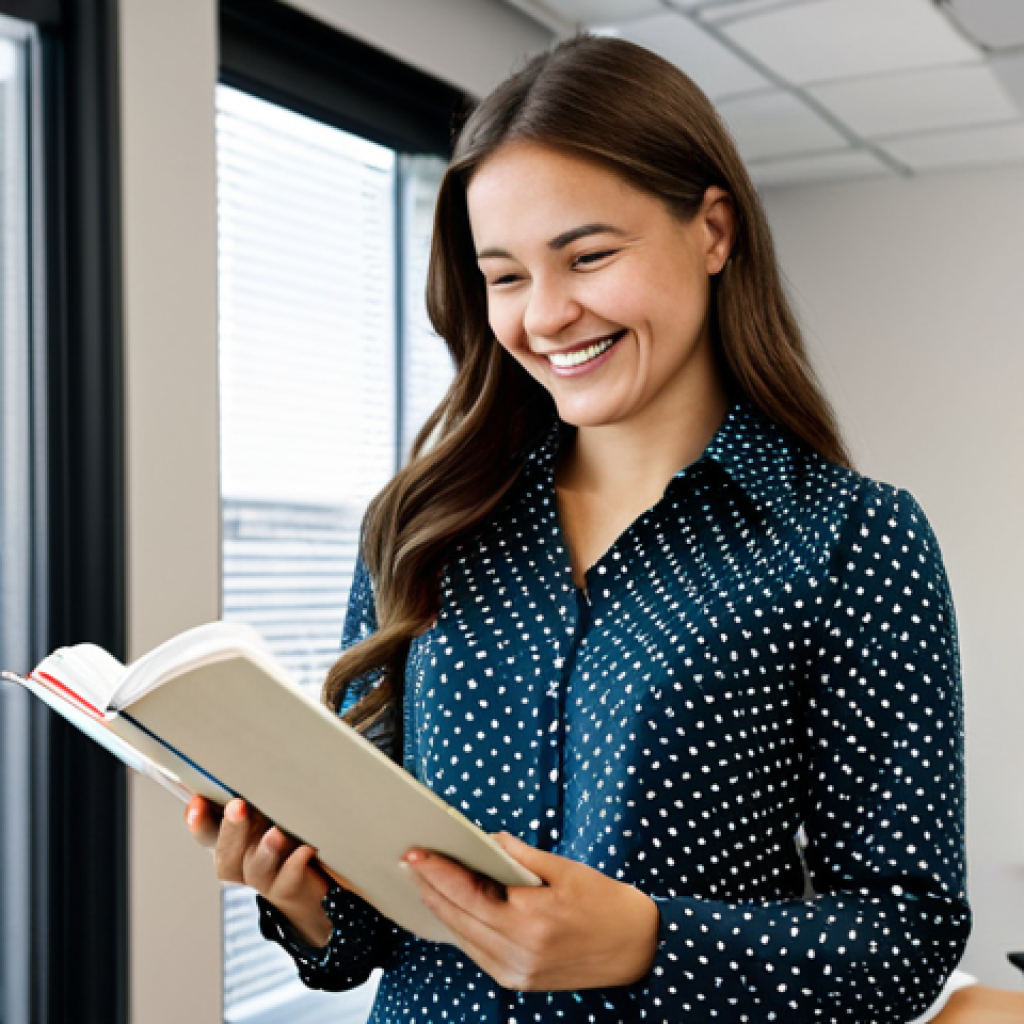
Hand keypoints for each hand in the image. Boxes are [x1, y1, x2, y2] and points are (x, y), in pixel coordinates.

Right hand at [185, 795, 335, 947]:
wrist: (307, 884)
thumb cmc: (283, 839)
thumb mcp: (266, 814)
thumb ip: (256, 796)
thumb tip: (250, 765)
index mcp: (230, 839)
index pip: (206, 830)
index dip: (198, 819)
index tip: (197, 802)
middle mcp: (241, 861)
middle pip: (227, 852)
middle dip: (231, 829)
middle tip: (237, 806)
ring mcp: (263, 878)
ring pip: (256, 868)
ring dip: (264, 850)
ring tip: (275, 833)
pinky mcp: (288, 887)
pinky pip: (288, 879)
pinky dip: (294, 865)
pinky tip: (305, 850)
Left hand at [403, 833, 658, 990]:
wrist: (637, 948)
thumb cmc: (605, 902)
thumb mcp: (566, 869)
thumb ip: (521, 856)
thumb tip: (489, 840)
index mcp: (530, 920)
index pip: (468, 893)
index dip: (437, 871)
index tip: (415, 853)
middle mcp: (517, 952)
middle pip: (457, 917)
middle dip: (429, 887)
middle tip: (408, 862)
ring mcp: (515, 972)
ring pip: (462, 938)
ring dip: (439, 909)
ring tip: (421, 882)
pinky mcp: (517, 981)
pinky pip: (477, 952)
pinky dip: (460, 929)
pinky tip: (449, 910)